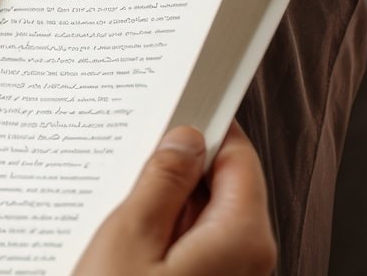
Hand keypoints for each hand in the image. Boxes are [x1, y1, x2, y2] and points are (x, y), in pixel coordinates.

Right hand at [74, 124, 276, 275]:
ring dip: (166, 205)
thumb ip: (161, 182)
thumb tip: (182, 144)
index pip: (238, 156)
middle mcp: (247, 261)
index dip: (207, 126)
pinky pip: (191, 246)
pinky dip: (163, 233)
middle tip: (134, 156)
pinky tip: (125, 237)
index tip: (178, 107)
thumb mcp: (130, 239)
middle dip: (179, 167)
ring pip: (203, 218)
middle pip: (222, 187)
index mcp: (242, 238)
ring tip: (119, 207)